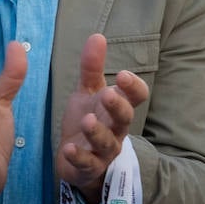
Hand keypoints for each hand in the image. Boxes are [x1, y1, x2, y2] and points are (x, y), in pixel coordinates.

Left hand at [56, 34, 149, 203]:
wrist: (77, 159)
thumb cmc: (87, 121)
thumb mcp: (87, 92)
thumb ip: (92, 67)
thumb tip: (98, 36)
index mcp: (118, 108)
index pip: (136, 97)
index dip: (133, 87)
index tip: (122, 75)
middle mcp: (116, 129)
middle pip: (125, 118)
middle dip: (118, 107)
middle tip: (107, 94)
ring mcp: (104, 150)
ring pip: (107, 143)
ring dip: (98, 132)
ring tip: (86, 120)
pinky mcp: (88, 167)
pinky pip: (87, 164)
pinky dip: (78, 157)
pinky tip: (67, 148)